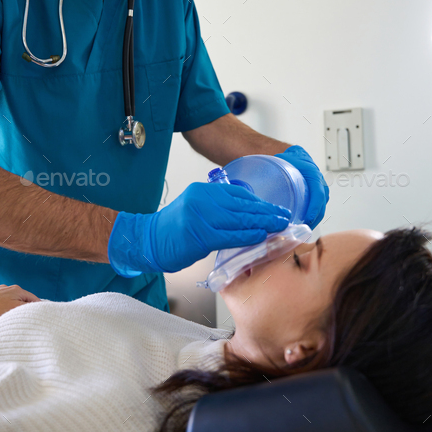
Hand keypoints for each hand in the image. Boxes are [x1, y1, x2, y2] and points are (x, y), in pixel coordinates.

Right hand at [108, 181, 291, 275]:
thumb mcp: (195, 209)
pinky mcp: (199, 235)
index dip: (260, 202)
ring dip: (263, 223)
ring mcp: (200, 217)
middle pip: (243, 204)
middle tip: (286, 217)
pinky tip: (261, 236)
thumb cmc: (172, 230)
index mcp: (203, 191)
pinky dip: (248, 236)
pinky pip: (230, 235)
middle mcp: (202, 199)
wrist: (146, 240)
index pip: (238, 193)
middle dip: (267, 212)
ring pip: (240, 219)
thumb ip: (218, 209)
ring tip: (280, 226)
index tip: (275, 208)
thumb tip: (246, 216)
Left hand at [274, 145, 328, 228]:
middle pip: (321, 206)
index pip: (318, 194)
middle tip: (299, 232)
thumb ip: (267, 171)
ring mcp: (321, 192)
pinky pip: (317, 210)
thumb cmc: (288, 160)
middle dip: (312, 221)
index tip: (306, 220)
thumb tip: (244, 184)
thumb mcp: (280, 163)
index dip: (314, 208)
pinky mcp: (318, 198)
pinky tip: (300, 227)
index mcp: (312, 174)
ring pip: (320, 211)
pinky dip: (311, 219)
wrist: (297, 156)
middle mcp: (320, 184)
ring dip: (311, 222)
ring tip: (299, 233)